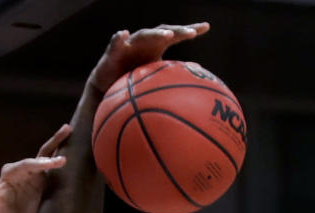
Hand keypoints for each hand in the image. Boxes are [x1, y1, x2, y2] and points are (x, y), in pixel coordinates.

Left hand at [0, 124, 70, 212]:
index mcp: (10, 174)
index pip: (27, 165)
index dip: (40, 163)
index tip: (56, 163)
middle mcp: (23, 172)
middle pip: (39, 155)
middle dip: (53, 143)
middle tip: (67, 130)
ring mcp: (33, 178)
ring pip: (48, 160)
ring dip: (60, 148)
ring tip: (74, 135)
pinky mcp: (42, 186)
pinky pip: (54, 173)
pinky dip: (63, 165)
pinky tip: (75, 155)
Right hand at [88, 23, 210, 93]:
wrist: (108, 84)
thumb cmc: (134, 76)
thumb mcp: (156, 75)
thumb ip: (175, 70)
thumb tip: (199, 70)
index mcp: (156, 45)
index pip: (176, 34)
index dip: (189, 30)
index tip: (206, 27)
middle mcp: (145, 40)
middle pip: (163, 31)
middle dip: (177, 31)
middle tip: (192, 33)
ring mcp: (130, 44)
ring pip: (144, 35)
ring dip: (156, 34)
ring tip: (167, 35)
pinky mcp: (113, 51)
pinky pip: (116, 43)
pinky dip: (119, 38)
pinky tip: (123, 34)